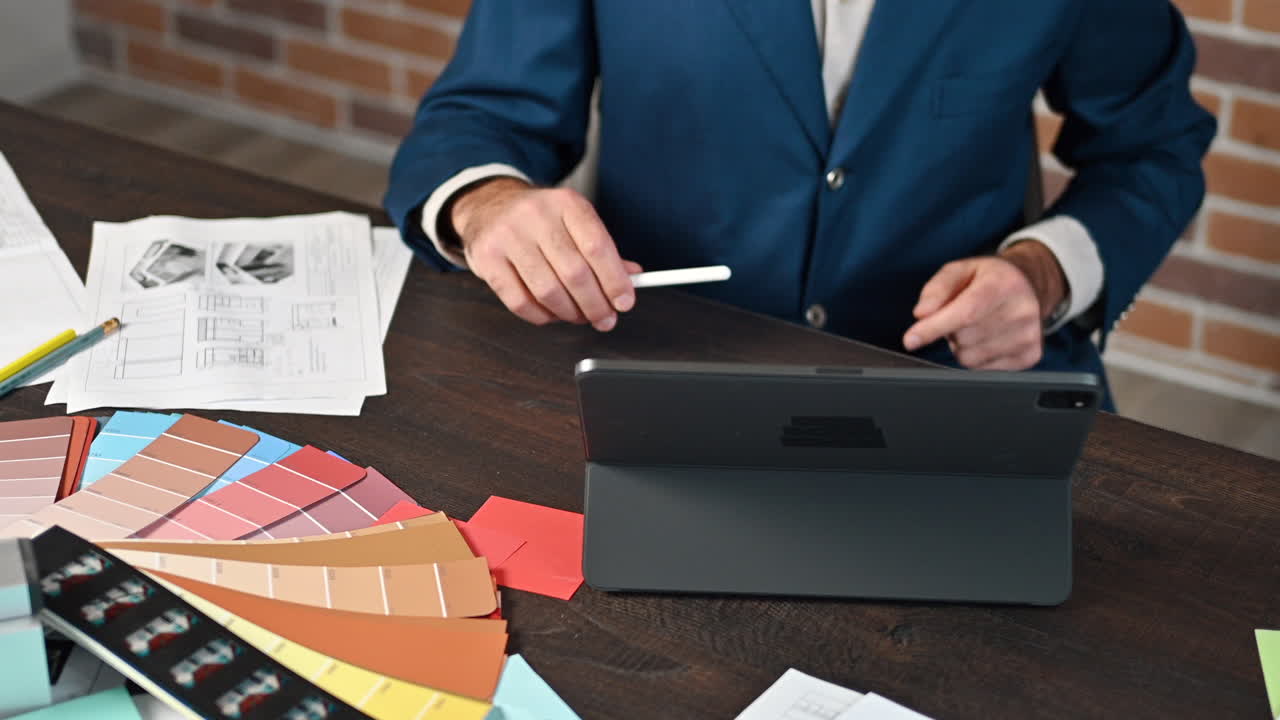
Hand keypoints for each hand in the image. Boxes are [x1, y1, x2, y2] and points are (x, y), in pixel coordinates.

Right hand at [450, 178, 640, 330]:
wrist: (489, 206)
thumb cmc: (539, 219)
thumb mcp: (573, 221)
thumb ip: (601, 249)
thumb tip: (631, 277)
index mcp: (566, 203)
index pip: (597, 247)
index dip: (615, 280)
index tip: (624, 303)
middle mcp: (536, 215)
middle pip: (575, 273)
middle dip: (595, 305)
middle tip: (605, 319)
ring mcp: (508, 236)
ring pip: (548, 292)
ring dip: (570, 313)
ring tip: (579, 316)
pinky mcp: (487, 259)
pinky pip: (520, 302)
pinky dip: (542, 316)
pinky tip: (552, 313)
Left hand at [902, 241, 1066, 369]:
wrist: (1028, 286)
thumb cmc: (987, 279)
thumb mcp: (959, 270)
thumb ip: (937, 289)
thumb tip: (921, 314)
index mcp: (1003, 284)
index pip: (966, 313)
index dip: (934, 328)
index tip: (910, 340)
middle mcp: (1022, 311)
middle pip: (963, 338)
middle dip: (950, 331)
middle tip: (961, 315)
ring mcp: (1029, 336)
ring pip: (970, 358)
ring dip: (962, 346)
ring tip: (976, 326)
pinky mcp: (1030, 356)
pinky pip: (983, 369)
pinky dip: (977, 357)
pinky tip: (988, 338)